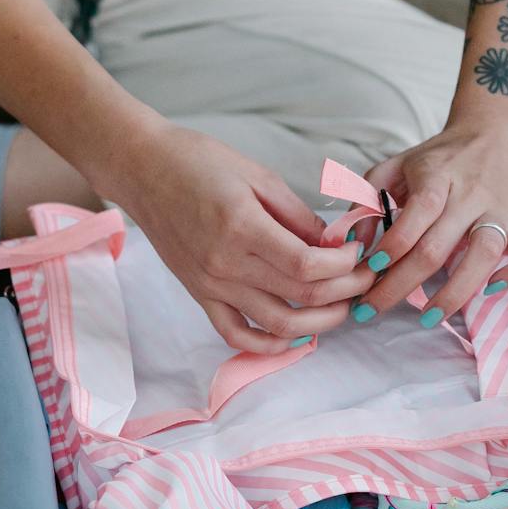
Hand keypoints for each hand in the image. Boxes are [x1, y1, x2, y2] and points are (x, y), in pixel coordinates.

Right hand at [102, 123, 373, 353]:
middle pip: (301, 296)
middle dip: (344, 291)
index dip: (344, 265)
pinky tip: (294, 338)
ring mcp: (210, 285)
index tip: (357, 252)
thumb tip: (332, 246)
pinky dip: (268, 345)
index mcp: (242, 228)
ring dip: (320, 324)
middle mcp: (226, 264)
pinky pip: (236, 334)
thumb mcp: (259, 176)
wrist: (143, 171)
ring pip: (277, 324)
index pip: (308, 266)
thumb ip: (298, 215)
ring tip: (341, 307)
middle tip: (364, 278)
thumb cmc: (198, 163)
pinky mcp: (199, 294)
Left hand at [354, 123, 507, 324]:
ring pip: (483, 255)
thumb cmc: (440, 156)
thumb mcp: (397, 165)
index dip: (393, 245)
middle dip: (401, 284)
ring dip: (455, 291)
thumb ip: (367, 198)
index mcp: (437, 177)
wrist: (499, 130)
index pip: (417, 214)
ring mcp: (501, 210)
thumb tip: (352, 242)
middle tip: (374, 309)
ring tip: (429, 317)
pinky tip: (491, 290)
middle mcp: (471, 195)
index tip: (369, 269)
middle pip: (438, 246)